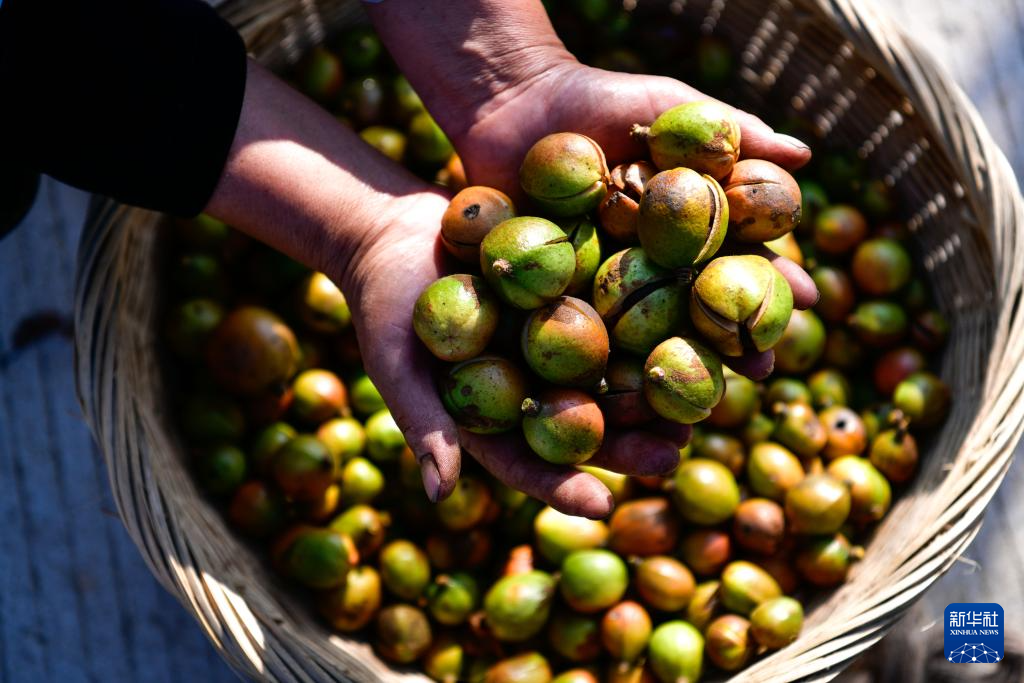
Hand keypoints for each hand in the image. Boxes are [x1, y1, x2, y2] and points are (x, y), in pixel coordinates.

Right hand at [339, 191, 688, 518]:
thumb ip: (423, 421)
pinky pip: (617, 304)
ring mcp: (561, 338)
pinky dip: (652, 315)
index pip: (532, 463)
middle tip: (670, 459)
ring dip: (656, 388)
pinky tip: (690, 318)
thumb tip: (440, 495)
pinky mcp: (577, 288)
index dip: (564, 487)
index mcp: (498, 417)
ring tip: (702, 404)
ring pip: (615, 372)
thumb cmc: (383, 303)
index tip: (599, 507)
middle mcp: (538, 384)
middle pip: (589, 425)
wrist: (395, 229)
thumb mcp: (396, 361)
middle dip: (630, 445)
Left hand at [449, 61, 818, 378]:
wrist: (510, 103)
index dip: (772, 280)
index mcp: (681, 226)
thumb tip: (807, 152)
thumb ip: (731, 130)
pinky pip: (575, 332)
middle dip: (732, 341)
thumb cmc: (595, 99)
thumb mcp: (667, 106)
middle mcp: (646, 263)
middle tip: (762, 371)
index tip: (809, 301)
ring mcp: (598, 283)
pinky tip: (621, 395)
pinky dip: (597, 362)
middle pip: (696, 311)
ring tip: (703, 401)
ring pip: (642, 335)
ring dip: (674, 369)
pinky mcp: (548, 294)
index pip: (737, 258)